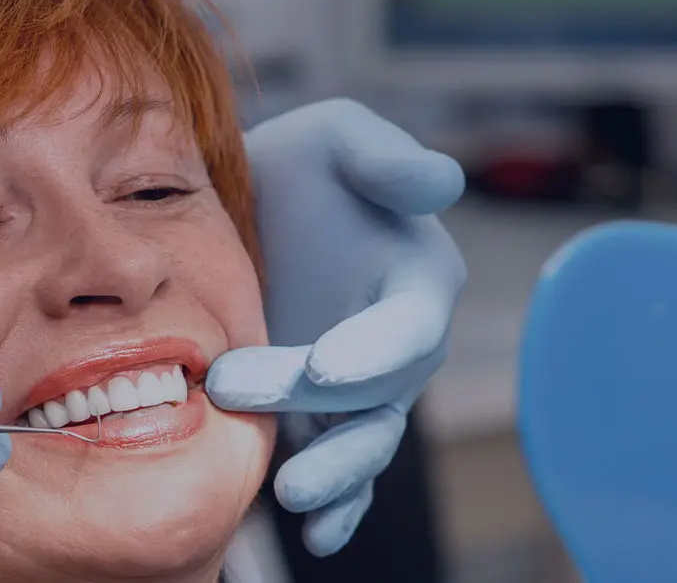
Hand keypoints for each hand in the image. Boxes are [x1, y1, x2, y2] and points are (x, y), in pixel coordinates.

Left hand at [205, 99, 465, 555]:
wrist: (244, 211)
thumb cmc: (302, 167)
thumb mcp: (336, 138)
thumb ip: (385, 159)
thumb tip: (442, 182)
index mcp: (419, 280)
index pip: (408, 327)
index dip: (374, 350)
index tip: (326, 366)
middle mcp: (400, 347)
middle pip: (374, 394)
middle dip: (316, 405)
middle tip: (234, 389)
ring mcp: (363, 392)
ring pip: (365, 446)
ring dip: (336, 477)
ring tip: (292, 497)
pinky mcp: (323, 422)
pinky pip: (341, 474)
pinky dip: (336, 511)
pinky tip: (314, 538)